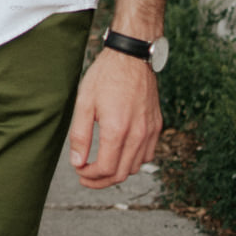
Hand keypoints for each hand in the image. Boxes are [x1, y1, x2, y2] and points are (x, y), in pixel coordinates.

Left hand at [67, 47, 161, 189]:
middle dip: (101, 180)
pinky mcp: (156, 125)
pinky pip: (147, 154)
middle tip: (86, 176)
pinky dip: (133, 161)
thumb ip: (80, 136)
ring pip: (135, 167)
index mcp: (117, 130)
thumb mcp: (84, 102)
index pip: (105, 169)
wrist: (132, 55)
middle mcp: (137, 134)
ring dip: (117, 172)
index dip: (90, 177)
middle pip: (121, 174)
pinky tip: (120, 153)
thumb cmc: (106, 75)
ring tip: (100, 166)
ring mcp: (150, 131)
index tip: (79, 172)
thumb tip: (78, 162)